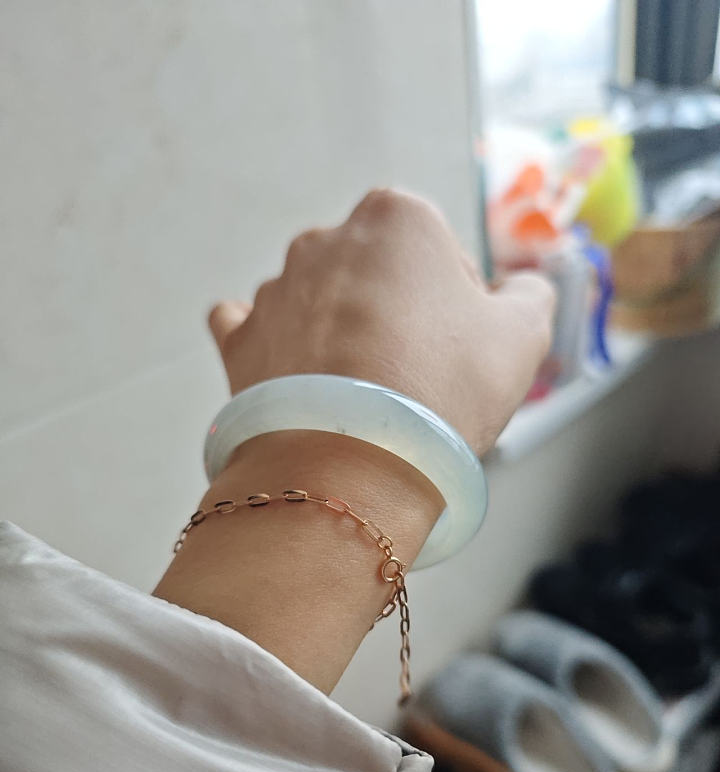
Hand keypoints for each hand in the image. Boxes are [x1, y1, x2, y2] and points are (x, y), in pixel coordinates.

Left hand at [156, 191, 554, 695]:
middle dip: (396, 316)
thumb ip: (531, 293)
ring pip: (321, 304)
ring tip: (365, 398)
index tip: (460, 351)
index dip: (459, 306)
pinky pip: (254, 329)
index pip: (440, 253)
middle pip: (377, 277)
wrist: (350, 467)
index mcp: (396, 217)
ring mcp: (274, 289)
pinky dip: (275, 347)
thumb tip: (521, 286)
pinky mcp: (239, 340)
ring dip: (341, 336)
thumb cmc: (442, 391)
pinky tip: (294, 373)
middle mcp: (325, 238)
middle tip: (417, 378)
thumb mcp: (523, 334)